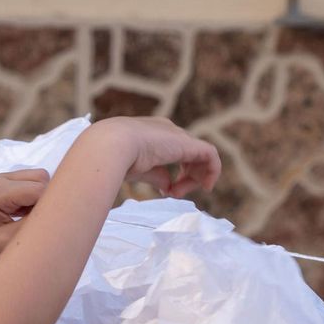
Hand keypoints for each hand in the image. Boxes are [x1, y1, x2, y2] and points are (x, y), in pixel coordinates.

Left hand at [0, 168, 50, 274]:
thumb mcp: (8, 241)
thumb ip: (32, 223)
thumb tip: (57, 213)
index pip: (39, 189)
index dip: (50, 205)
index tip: (50, 223)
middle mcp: (1, 179)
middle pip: (42, 178)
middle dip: (46, 199)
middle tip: (37, 221)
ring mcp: (3, 179)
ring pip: (40, 179)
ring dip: (41, 199)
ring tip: (29, 219)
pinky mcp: (7, 184)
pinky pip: (33, 184)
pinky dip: (35, 199)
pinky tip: (24, 215)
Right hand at [97, 116, 221, 196]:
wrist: (111, 145)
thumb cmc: (116, 159)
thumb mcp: (139, 169)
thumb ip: (157, 176)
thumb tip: (169, 186)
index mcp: (152, 133)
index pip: (173, 151)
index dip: (174, 173)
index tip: (166, 191)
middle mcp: (167, 130)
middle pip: (188, 154)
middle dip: (187, 176)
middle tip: (174, 193)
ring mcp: (177, 135)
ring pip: (200, 156)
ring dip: (194, 178)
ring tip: (179, 192)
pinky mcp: (187, 143)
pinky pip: (210, 155)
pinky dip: (212, 171)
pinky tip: (206, 186)